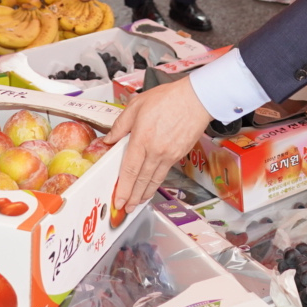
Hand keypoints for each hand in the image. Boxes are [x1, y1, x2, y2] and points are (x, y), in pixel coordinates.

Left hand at [101, 78, 211, 209]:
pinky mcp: (179, 155)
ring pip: (154, 180)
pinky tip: (151, 186)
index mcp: (142, 138)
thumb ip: (121, 125)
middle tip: (126, 208)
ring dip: (144, 194)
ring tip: (137, 203)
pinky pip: (164, 172)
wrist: (196, 99)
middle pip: (141, 180)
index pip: (129, 169)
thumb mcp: (136, 105)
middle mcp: (155, 151)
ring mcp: (169, 155)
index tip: (118, 199)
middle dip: (132, 197)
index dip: (122, 188)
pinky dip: (156, 182)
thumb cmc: (168, 98)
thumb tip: (109, 139)